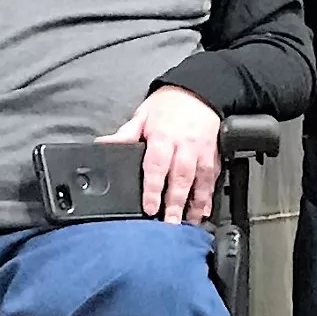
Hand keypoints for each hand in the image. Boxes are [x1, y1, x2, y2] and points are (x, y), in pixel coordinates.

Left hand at [106, 86, 221, 224]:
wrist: (199, 90)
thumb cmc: (169, 104)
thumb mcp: (142, 115)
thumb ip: (125, 134)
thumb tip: (104, 144)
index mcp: (163, 137)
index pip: (157, 166)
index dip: (153, 189)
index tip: (150, 208)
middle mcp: (184, 146)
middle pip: (180, 178)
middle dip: (175, 203)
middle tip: (171, 224)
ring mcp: (201, 152)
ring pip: (199, 181)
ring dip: (194, 204)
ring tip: (189, 223)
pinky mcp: (213, 155)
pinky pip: (212, 178)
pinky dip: (208, 196)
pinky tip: (204, 210)